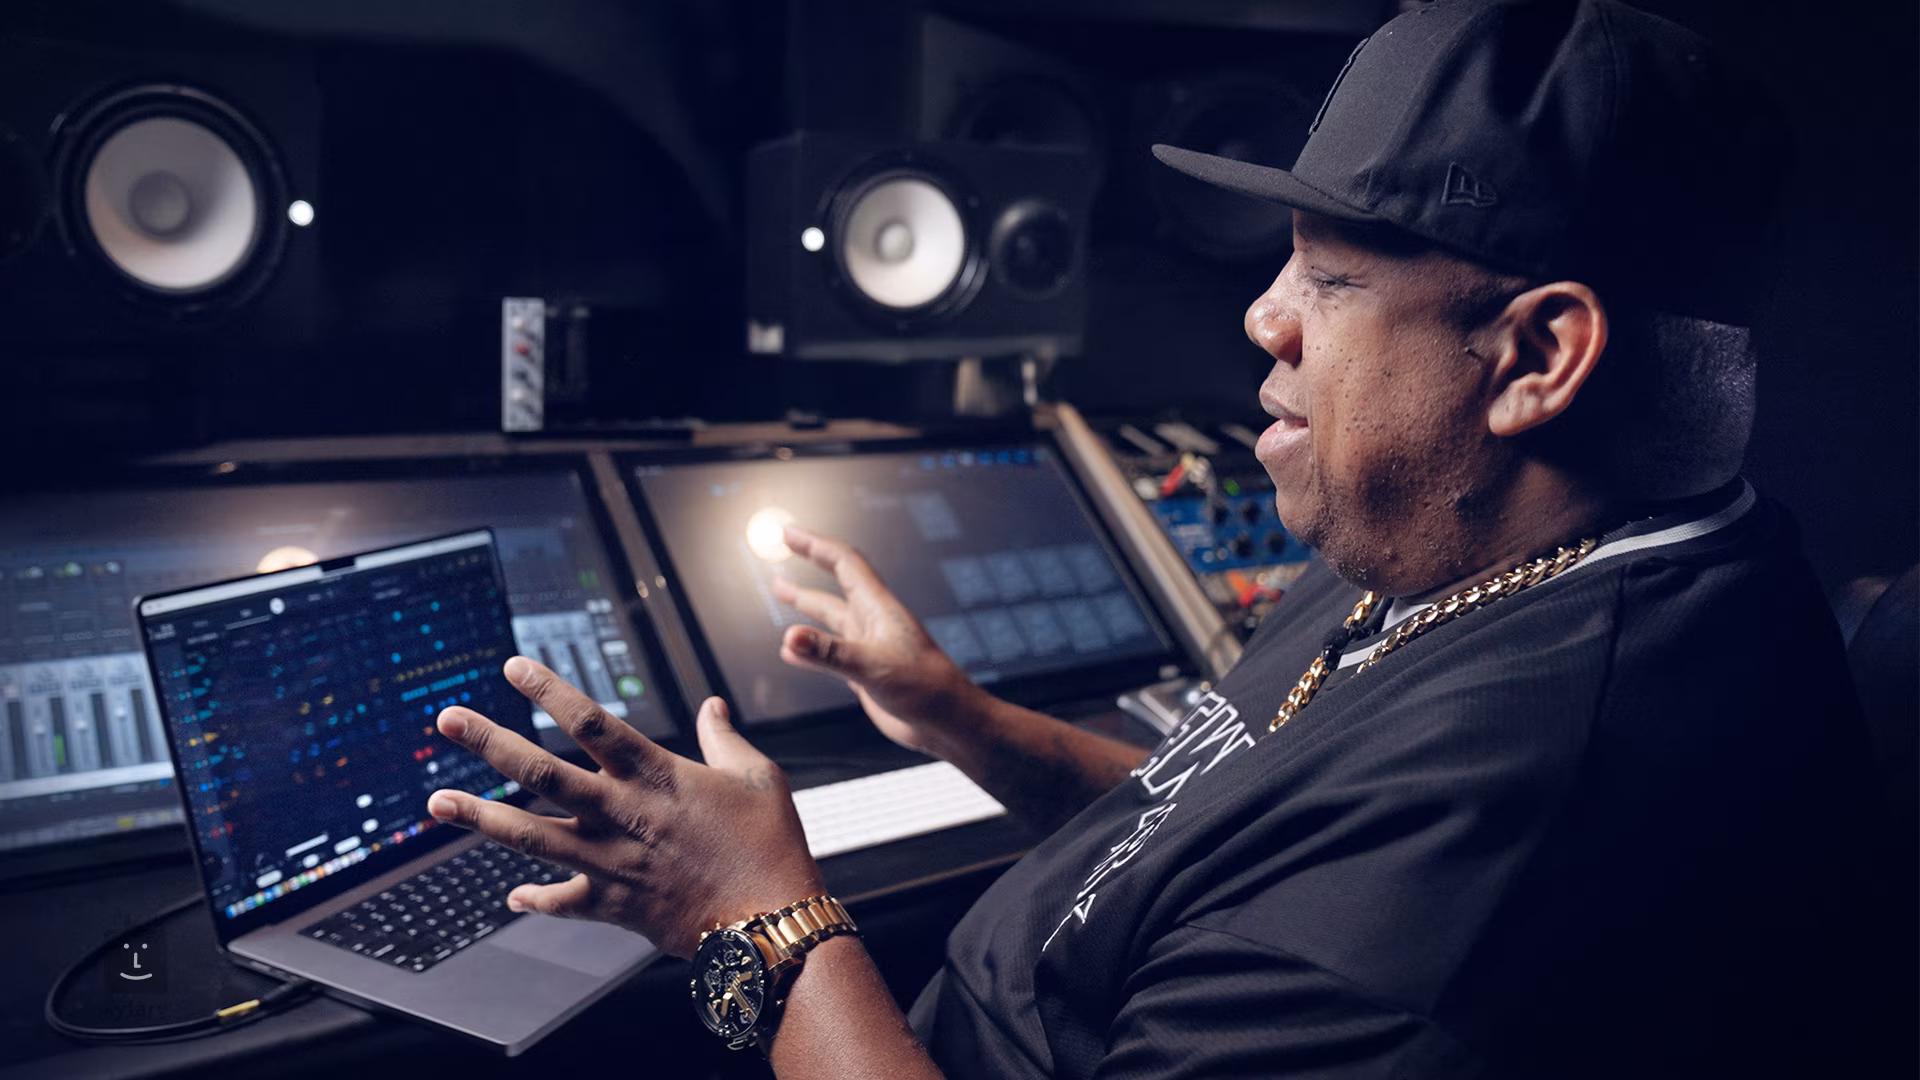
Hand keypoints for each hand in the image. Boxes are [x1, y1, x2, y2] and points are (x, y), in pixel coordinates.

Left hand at [423, 656, 822, 957]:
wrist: (768, 922)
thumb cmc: (770, 846)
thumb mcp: (758, 777)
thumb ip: (724, 739)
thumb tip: (712, 707)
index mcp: (656, 776)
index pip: (590, 721)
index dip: (549, 690)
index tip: (514, 668)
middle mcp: (622, 814)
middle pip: (541, 773)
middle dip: (490, 743)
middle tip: (448, 721)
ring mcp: (611, 861)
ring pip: (531, 836)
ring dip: (480, 817)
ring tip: (437, 802)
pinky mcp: (612, 904)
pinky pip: (561, 902)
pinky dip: (535, 899)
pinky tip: (512, 896)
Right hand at [772, 524, 981, 754]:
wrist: (948, 721)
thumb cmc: (926, 689)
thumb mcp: (873, 667)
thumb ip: (830, 653)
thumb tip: (791, 637)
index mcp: (877, 608)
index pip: (843, 563)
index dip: (814, 545)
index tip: (787, 533)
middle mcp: (871, 622)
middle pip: (833, 586)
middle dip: (807, 565)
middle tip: (780, 550)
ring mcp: (868, 647)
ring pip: (830, 618)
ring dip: (804, 604)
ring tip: (780, 589)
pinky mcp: (866, 671)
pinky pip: (829, 652)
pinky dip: (808, 648)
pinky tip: (791, 651)